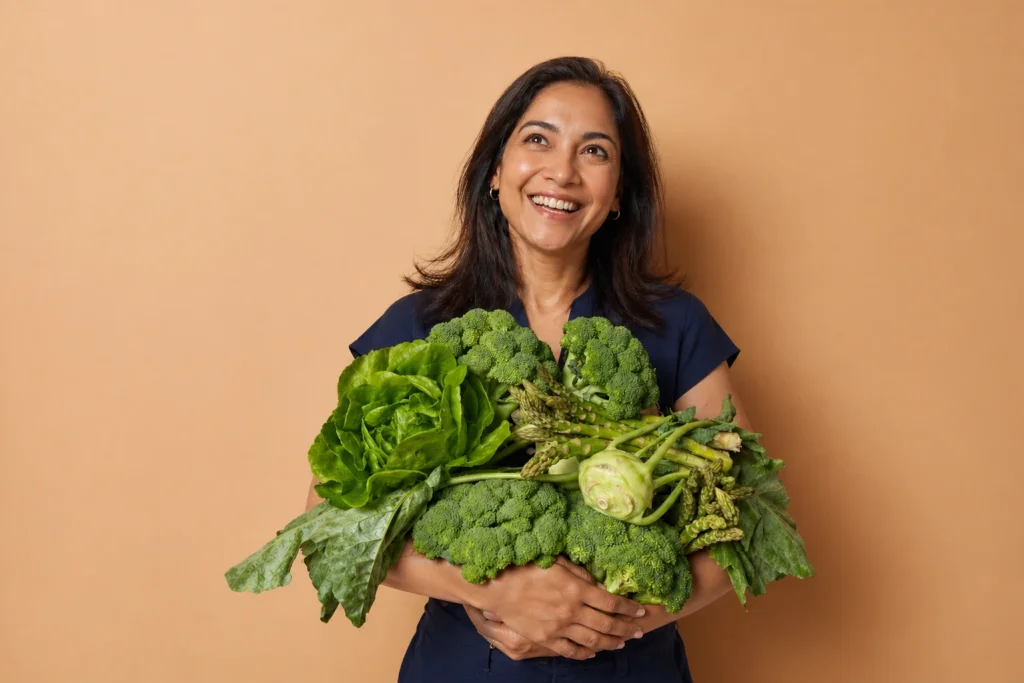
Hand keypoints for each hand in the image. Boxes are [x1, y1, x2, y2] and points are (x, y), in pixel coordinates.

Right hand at [473, 556, 645, 659]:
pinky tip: (593, 652)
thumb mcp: (557, 563)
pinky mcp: (546, 638)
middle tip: (639, 630)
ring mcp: (559, 627)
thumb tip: (599, 586)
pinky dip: (585, 652)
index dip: (629, 608)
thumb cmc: (526, 568)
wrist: (497, 587)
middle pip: (607, 624)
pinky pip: (571, 650)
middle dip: (627, 628)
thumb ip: (580, 575)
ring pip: (593, 639)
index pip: (612, 602)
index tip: (641, 611)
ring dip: (611, 642)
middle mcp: (572, 611)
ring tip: (623, 643)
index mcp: (577, 589)